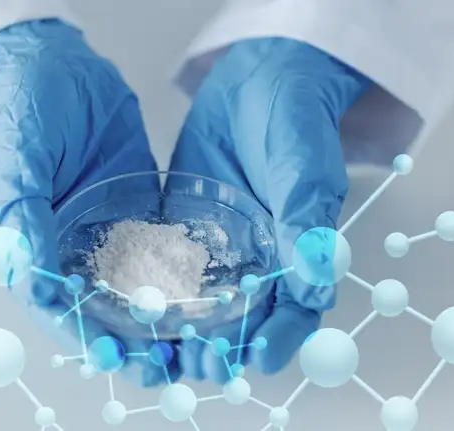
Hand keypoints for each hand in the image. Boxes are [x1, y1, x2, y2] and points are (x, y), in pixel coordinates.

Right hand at [0, 19, 178, 386]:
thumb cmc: (26, 107)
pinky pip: (158, 253)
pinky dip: (177, 281)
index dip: (79, 333)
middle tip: (161, 367)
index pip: (53, 303)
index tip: (111, 355)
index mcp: (32, 243)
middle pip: (97, 309)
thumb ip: (25, 213)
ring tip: (189, 348)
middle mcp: (69, 248)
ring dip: (156, 323)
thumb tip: (34, 276)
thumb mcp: (17, 156)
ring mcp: (105, 234)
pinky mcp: (136, 215)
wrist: (60, 67)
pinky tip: (204, 298)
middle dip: (127, 341)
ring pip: (131, 291)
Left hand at [167, 37, 371, 382]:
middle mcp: (260, 258)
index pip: (295, 310)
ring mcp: (220, 247)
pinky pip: (170, 267)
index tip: (258, 358)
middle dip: (228, 346)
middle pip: (246, 318)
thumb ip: (306, 225)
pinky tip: (138, 306)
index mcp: (299, 252)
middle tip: (205, 363)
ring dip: (189, 331)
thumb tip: (315, 287)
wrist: (258, 81)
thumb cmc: (295, 123)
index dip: (280, 338)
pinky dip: (158, 292)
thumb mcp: (304, 171)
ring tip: (169, 350)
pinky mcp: (185, 228)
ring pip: (205, 303)